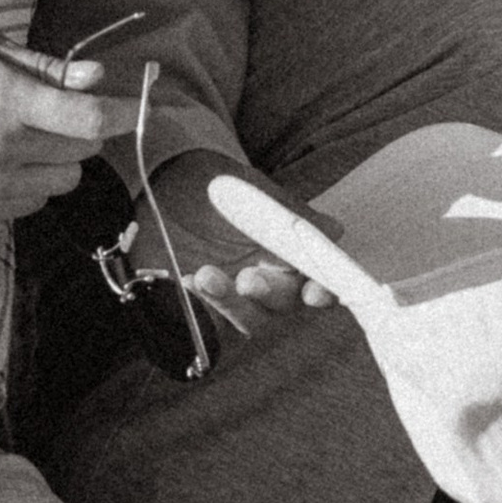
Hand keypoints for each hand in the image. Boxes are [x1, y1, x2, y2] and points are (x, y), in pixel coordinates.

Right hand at [0, 37, 138, 224]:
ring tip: (23, 138)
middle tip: (55, 112)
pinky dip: (31, 183)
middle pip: (82, 152)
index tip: (138, 109)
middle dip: (81, 131)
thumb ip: (46, 68)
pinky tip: (1, 161)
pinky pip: (33, 202)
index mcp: (4, 100)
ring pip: (63, 181)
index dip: (122, 115)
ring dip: (57, 160)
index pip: (87, 120)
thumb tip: (97, 78)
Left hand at [141, 154, 333, 321]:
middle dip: (269, 295)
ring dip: (230, 304)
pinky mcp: (205, 304)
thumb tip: (333, 231)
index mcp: (292, 253)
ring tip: (204, 276)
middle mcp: (271, 280)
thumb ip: (289, 214)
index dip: (323, 291)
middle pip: (284, 305)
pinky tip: (187, 282)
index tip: (314, 294)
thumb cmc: (219, 183)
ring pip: (249, 319)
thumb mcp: (252, 190)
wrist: (169, 180)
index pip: (318, 280)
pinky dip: (200, 307)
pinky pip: (209, 322)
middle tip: (247, 279)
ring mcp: (238, 296)